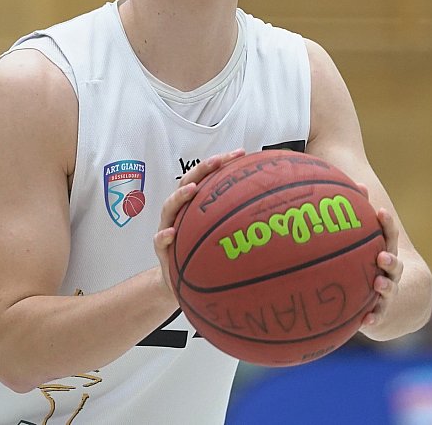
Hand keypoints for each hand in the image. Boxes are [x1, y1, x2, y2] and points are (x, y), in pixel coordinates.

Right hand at [151, 148, 245, 295]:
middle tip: (217, 161)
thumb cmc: (202, 252)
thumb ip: (237, 221)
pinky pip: (159, 239)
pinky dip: (164, 235)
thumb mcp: (220, 234)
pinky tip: (171, 233)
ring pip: (170, 206)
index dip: (222, 163)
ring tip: (192, 190)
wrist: (178, 279)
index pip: (207, 176)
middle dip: (202, 169)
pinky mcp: (161, 247)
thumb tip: (272, 212)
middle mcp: (180, 211)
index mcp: (194, 203)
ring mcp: (168, 226)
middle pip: (188, 182)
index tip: (241, 153)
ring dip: (180, 196)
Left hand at [358, 199, 403, 332]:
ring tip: (378, 284)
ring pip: (390, 289)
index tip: (380, 212)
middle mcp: (390, 273)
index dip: (386, 223)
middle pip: (395, 264)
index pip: (390, 235)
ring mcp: (388, 293)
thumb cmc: (367, 267)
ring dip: (386, 287)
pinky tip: (366, 321)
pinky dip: (374, 318)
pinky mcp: (381, 312)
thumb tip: (342, 191)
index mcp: (385, 252)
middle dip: (390, 259)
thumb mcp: (362, 247)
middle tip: (382, 256)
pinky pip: (379, 316)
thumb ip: (353, 222)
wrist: (385, 304)